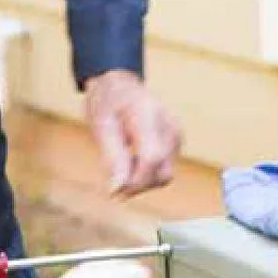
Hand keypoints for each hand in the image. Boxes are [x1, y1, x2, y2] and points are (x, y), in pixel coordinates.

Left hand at [83, 69, 181, 197]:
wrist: (120, 86)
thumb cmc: (107, 103)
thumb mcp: (101, 127)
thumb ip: (112, 159)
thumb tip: (116, 191)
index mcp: (149, 116)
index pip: (152, 158)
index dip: (134, 182)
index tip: (113, 191)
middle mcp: (170, 127)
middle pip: (162, 174)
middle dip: (138, 185)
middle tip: (113, 178)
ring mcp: (176, 136)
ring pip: (164, 176)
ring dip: (141, 180)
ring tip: (121, 162)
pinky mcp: (176, 143)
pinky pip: (163, 170)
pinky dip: (146, 172)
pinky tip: (131, 158)